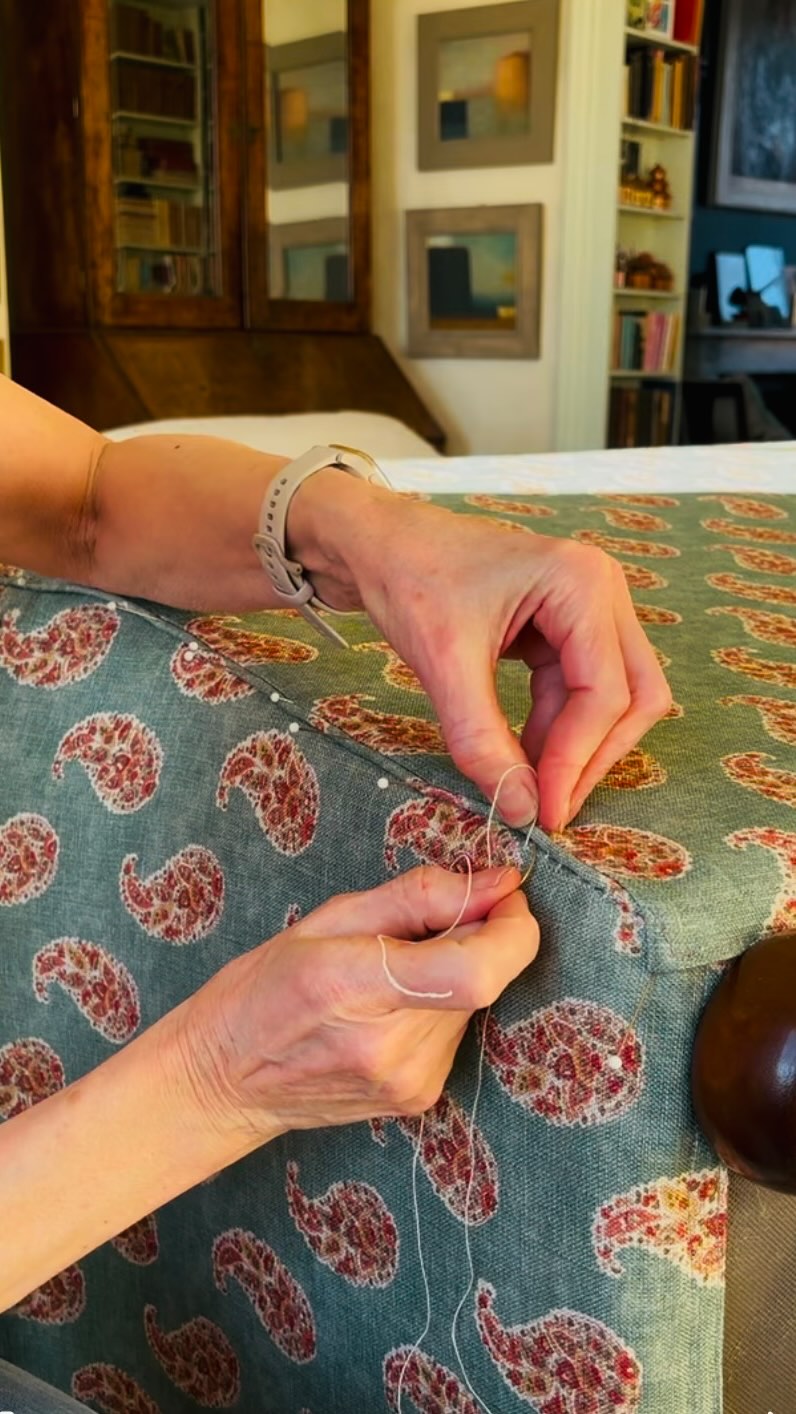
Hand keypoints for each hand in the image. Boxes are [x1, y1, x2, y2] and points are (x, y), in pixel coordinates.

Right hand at [179, 865, 536, 1143]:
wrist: (225, 1081)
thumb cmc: (264, 987)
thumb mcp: (329, 917)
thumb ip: (421, 896)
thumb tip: (499, 882)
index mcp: (358, 987)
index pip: (477, 970)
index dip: (512, 928)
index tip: (504, 895)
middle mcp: (393, 1047)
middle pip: (483, 978)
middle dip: (474, 938)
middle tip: (417, 928)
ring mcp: (409, 1081)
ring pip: (472, 1003)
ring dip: (452, 975)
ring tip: (387, 975)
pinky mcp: (419, 1098)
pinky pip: (455, 1032)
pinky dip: (436, 1007)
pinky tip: (387, 1011)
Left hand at [307, 486, 671, 832]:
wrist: (377, 542)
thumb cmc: (409, 577)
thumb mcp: (443, 663)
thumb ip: (481, 739)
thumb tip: (518, 808)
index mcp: (582, 583)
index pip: (606, 693)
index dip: (576, 760)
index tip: (541, 811)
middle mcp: (600, 590)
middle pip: (633, 696)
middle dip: (593, 757)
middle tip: (547, 809)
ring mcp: (588, 608)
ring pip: (611, 699)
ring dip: (574, 747)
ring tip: (526, 788)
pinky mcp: (566, 627)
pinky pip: (579, 691)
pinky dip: (555, 729)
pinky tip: (519, 757)